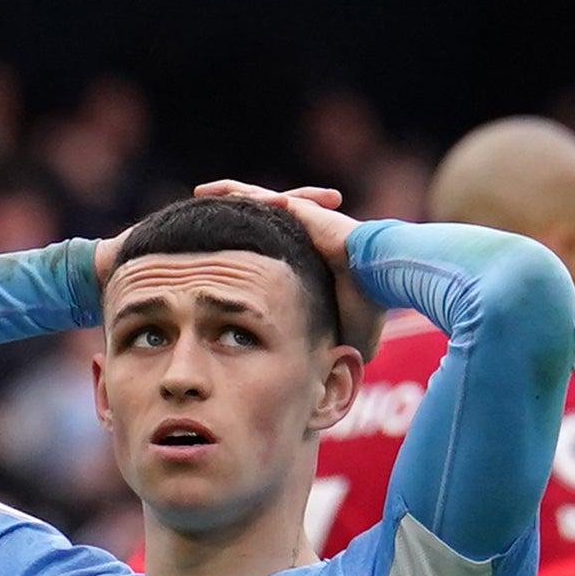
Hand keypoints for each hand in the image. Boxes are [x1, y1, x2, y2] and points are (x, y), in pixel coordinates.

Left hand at [189, 179, 379, 348]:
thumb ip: (326, 352)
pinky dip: (232, 193)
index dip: (242, 260)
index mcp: (308, 264)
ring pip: (251, 206)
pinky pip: (257, 196)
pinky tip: (206, 193)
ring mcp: (299, 220)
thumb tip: (321, 383)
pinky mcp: (298, 208)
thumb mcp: (342, 337)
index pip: (267, 258)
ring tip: (195, 201)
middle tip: (193, 233)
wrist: (381, 280)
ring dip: (222, 205)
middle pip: (253, 229)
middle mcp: (300, 238)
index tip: (214, 270)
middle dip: (224, 228)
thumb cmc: (368, 309)